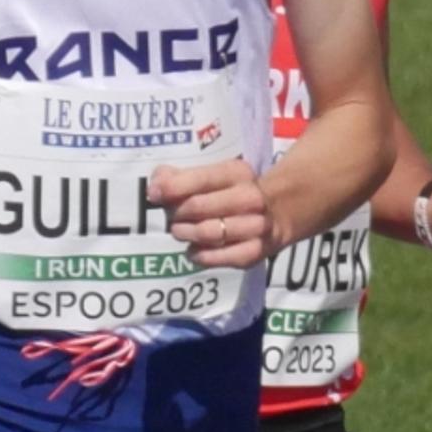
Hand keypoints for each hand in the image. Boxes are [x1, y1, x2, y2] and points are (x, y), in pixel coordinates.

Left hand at [158, 156, 272, 271]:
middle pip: (198, 207)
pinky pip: (220, 257)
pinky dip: (200, 256)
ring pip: (208, 233)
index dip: (172, 187)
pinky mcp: (256, 251)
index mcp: (237, 173)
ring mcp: (257, 226)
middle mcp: (251, 198)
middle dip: (176, 213)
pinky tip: (193, 250)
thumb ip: (179, 176)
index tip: (154, 195)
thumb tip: (155, 186)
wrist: (277, 212)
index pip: (201, 179)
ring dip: (185, 233)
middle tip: (171, 216)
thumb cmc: (231, 192)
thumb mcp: (212, 175)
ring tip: (180, 231)